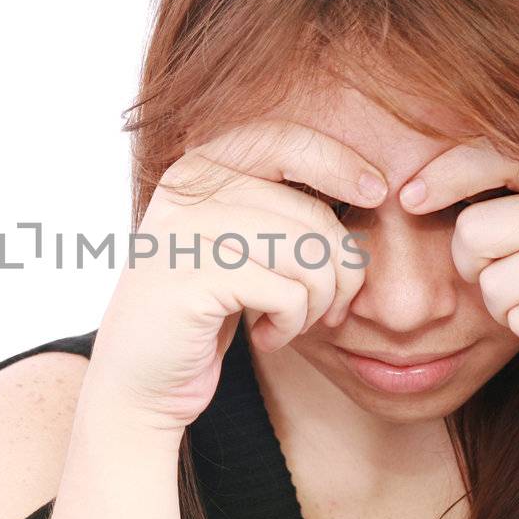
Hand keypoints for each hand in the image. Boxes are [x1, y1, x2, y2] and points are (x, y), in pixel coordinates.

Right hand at [88, 119, 385, 432]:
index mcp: (198, 167)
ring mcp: (185, 232)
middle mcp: (187, 190)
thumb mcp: (244, 244)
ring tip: (293, 322)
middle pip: (309, 211)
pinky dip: (291, 324)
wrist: (140, 379)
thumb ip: (285, 207)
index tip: (378, 193)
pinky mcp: (192, 280)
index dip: (340, 162)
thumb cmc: (207, 310)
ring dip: (317, 301)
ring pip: (305, 252)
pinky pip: (286, 292)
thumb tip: (374, 186)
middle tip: (327, 308)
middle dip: (339, 269)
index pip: (286, 140)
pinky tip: (267, 337)